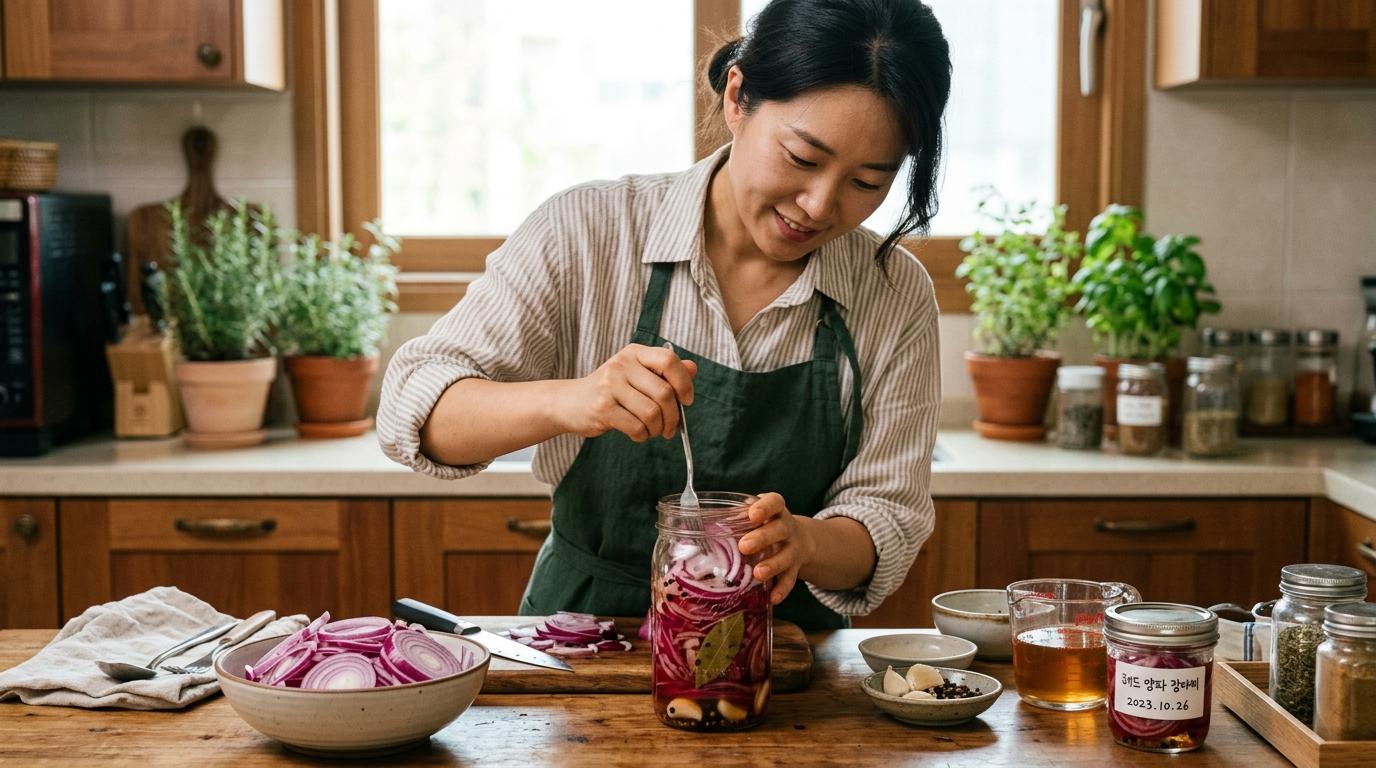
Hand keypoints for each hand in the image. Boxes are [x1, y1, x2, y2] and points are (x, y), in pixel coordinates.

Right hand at [557, 343, 696, 441]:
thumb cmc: (610, 390)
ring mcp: (610, 385)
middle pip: (664, 393)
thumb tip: (693, 368)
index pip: (669, 360)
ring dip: (657, 429)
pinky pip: (636, 427)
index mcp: (634, 353)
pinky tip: (638, 434)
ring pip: (651, 413)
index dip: (684, 382)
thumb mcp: (636, 375)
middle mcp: (622, 365)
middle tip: (671, 428)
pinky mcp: (602, 408)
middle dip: (673, 416)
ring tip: (652, 431)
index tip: (687, 400)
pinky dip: (643, 436)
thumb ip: (664, 372)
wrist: (569, 402)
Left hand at [738, 493, 816, 605]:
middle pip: (780, 530)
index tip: (752, 515)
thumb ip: (738, 518)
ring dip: (773, 565)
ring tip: (758, 573)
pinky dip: (782, 589)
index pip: (775, 503)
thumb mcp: (758, 516)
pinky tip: (772, 598)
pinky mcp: (795, 568)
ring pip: (786, 556)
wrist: (802, 540)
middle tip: (744, 546)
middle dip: (763, 538)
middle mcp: (787, 528)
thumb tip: (702, 522)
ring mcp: (793, 549)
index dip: (765, 507)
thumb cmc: (767, 526)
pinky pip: (790, 579)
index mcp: (776, 511)